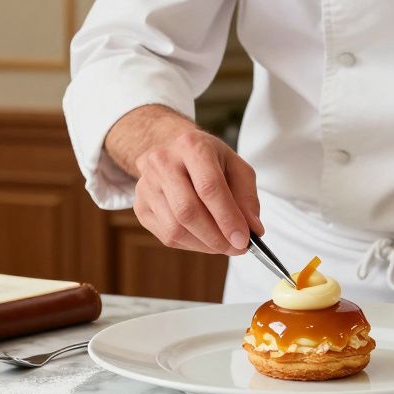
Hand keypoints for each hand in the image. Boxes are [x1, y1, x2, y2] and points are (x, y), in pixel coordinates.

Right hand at [113, 107, 261, 255]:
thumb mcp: (236, 167)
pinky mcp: (140, 205)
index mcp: (191, 145)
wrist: (174, 152)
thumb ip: (247, 198)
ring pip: (175, 228)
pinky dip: (191, 244)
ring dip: (205, 244)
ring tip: (223, 244)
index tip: (243, 240)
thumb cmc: (209, 161)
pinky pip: (166, 236)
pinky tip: (204, 238)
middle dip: (216, 237)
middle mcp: (163, 161)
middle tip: (236, 248)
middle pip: (188, 210)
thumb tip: (253, 230)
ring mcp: (146, 184)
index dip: (227, 218)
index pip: (209, 186)